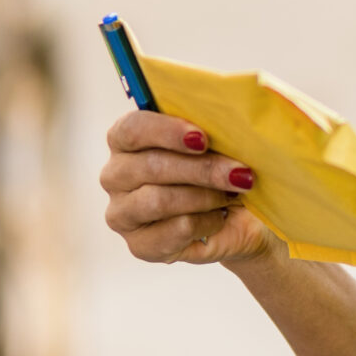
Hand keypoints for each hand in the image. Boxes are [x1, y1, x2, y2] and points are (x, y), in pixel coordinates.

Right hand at [100, 110, 274, 264]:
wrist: (240, 220)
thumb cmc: (221, 171)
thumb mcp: (218, 143)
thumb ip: (210, 125)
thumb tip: (228, 111)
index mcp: (126, 140)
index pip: (132, 129)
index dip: (167, 132)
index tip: (202, 138)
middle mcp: (116, 175)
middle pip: (150, 166)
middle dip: (201, 169)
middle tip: (238, 172)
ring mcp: (122, 213)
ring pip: (159, 200)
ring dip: (205, 196)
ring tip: (231, 194)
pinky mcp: (139, 245)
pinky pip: (174, 230)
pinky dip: (205, 222)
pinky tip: (219, 217)